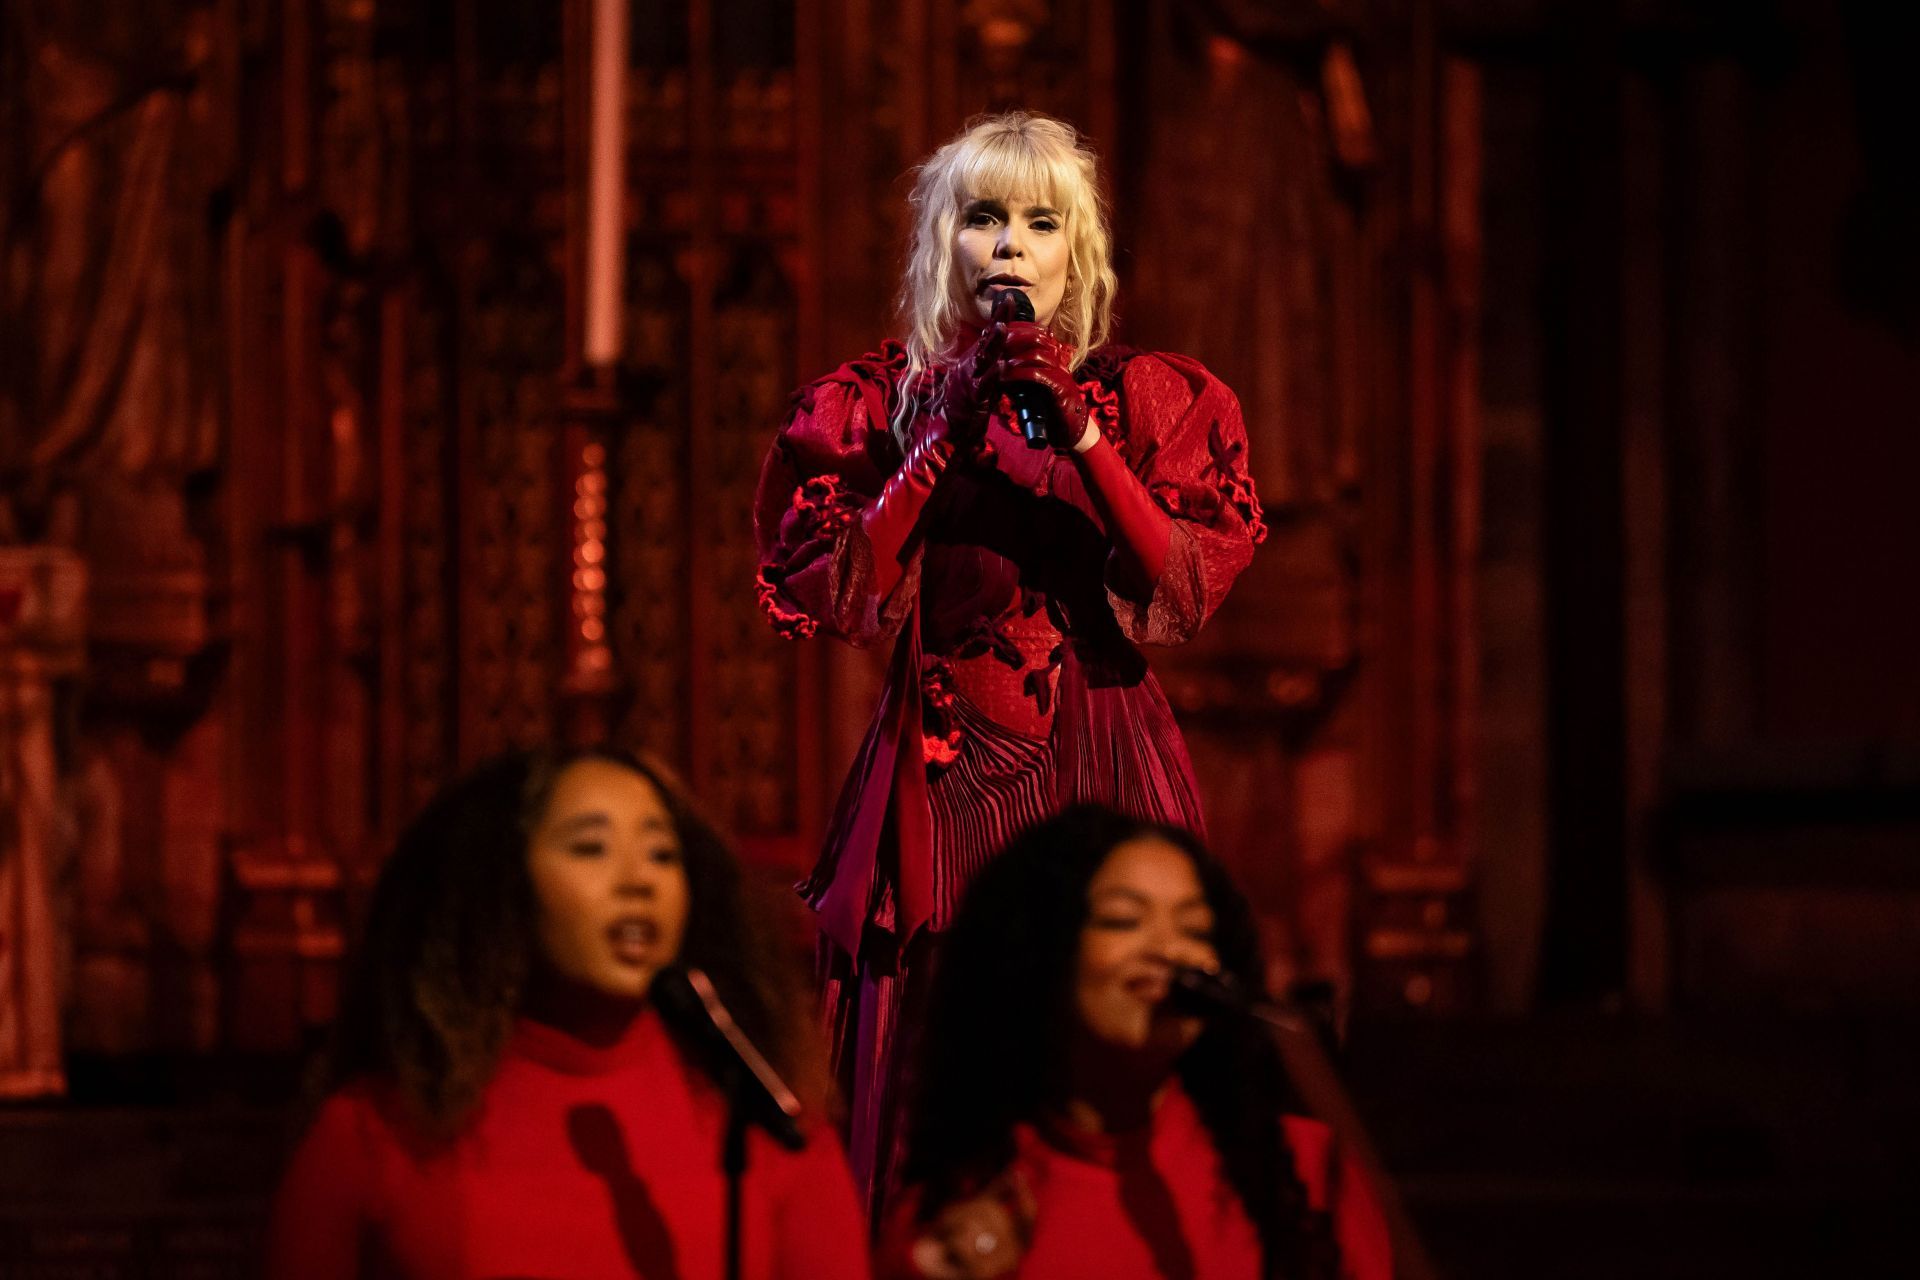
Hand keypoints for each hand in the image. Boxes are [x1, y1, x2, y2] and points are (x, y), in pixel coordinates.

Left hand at [908, 1171, 1036, 1278]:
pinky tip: (945, 1248)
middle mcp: (1015, 1258)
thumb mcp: (979, 1215)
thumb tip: (1013, 1172)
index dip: (1024, 1194)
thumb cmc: (957, 1242)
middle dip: (968, 1208)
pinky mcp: (981, 1274)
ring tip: (948, 1237)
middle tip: (952, 1222)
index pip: (1029, 1215)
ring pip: (975, 1224)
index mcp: (1020, 1243)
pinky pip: (961, 1240)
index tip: (1017, 1173)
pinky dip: (948, 1239)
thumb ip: (998, 1195)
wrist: (933, 1268)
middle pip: (994, 1212)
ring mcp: (999, 1268)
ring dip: (953, 1223)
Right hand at [938, 304, 1016, 444]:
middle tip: (1007, 301)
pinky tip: (1002, 365)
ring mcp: (971, 379)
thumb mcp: (979, 377)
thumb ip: (990, 363)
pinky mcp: (974, 396)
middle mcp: (971, 364)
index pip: (988, 333)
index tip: (1009, 297)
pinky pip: (985, 383)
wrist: (950, 427)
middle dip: (998, 319)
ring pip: (984, 356)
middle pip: (987, 338)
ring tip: (1002, 327)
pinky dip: (994, 374)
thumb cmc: (966, 402)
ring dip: (993, 341)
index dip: (998, 315)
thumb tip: (1004, 350)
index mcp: (974, 359)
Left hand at [994, 323, 1091, 451]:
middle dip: (1014, 338)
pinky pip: (1039, 375)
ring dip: (1014, 357)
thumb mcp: (1033, 386)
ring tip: (998, 362)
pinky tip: (1006, 377)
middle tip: (995, 342)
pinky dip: (1020, 374)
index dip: (1018, 328)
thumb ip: (1021, 374)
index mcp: (1053, 358)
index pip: (1036, 333)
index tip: (998, 329)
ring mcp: (1061, 374)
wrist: (1070, 430)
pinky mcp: (1061, 389)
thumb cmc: (1050, 409)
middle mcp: (1059, 362)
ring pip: (1037, 355)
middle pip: (1037, 338)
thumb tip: (999, 365)